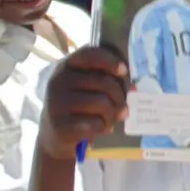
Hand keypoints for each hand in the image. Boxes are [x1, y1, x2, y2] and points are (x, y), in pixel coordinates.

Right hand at [40, 48, 128, 162]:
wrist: (55, 135)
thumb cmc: (79, 106)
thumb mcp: (87, 87)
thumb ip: (106, 79)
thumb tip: (134, 87)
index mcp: (66, 66)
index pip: (90, 54)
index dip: (111, 61)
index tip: (124, 71)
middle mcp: (58, 81)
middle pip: (104, 82)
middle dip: (120, 96)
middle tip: (123, 106)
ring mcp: (56, 103)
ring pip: (103, 103)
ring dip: (113, 114)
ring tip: (111, 119)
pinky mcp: (60, 125)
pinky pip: (95, 123)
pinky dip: (104, 127)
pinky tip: (101, 128)